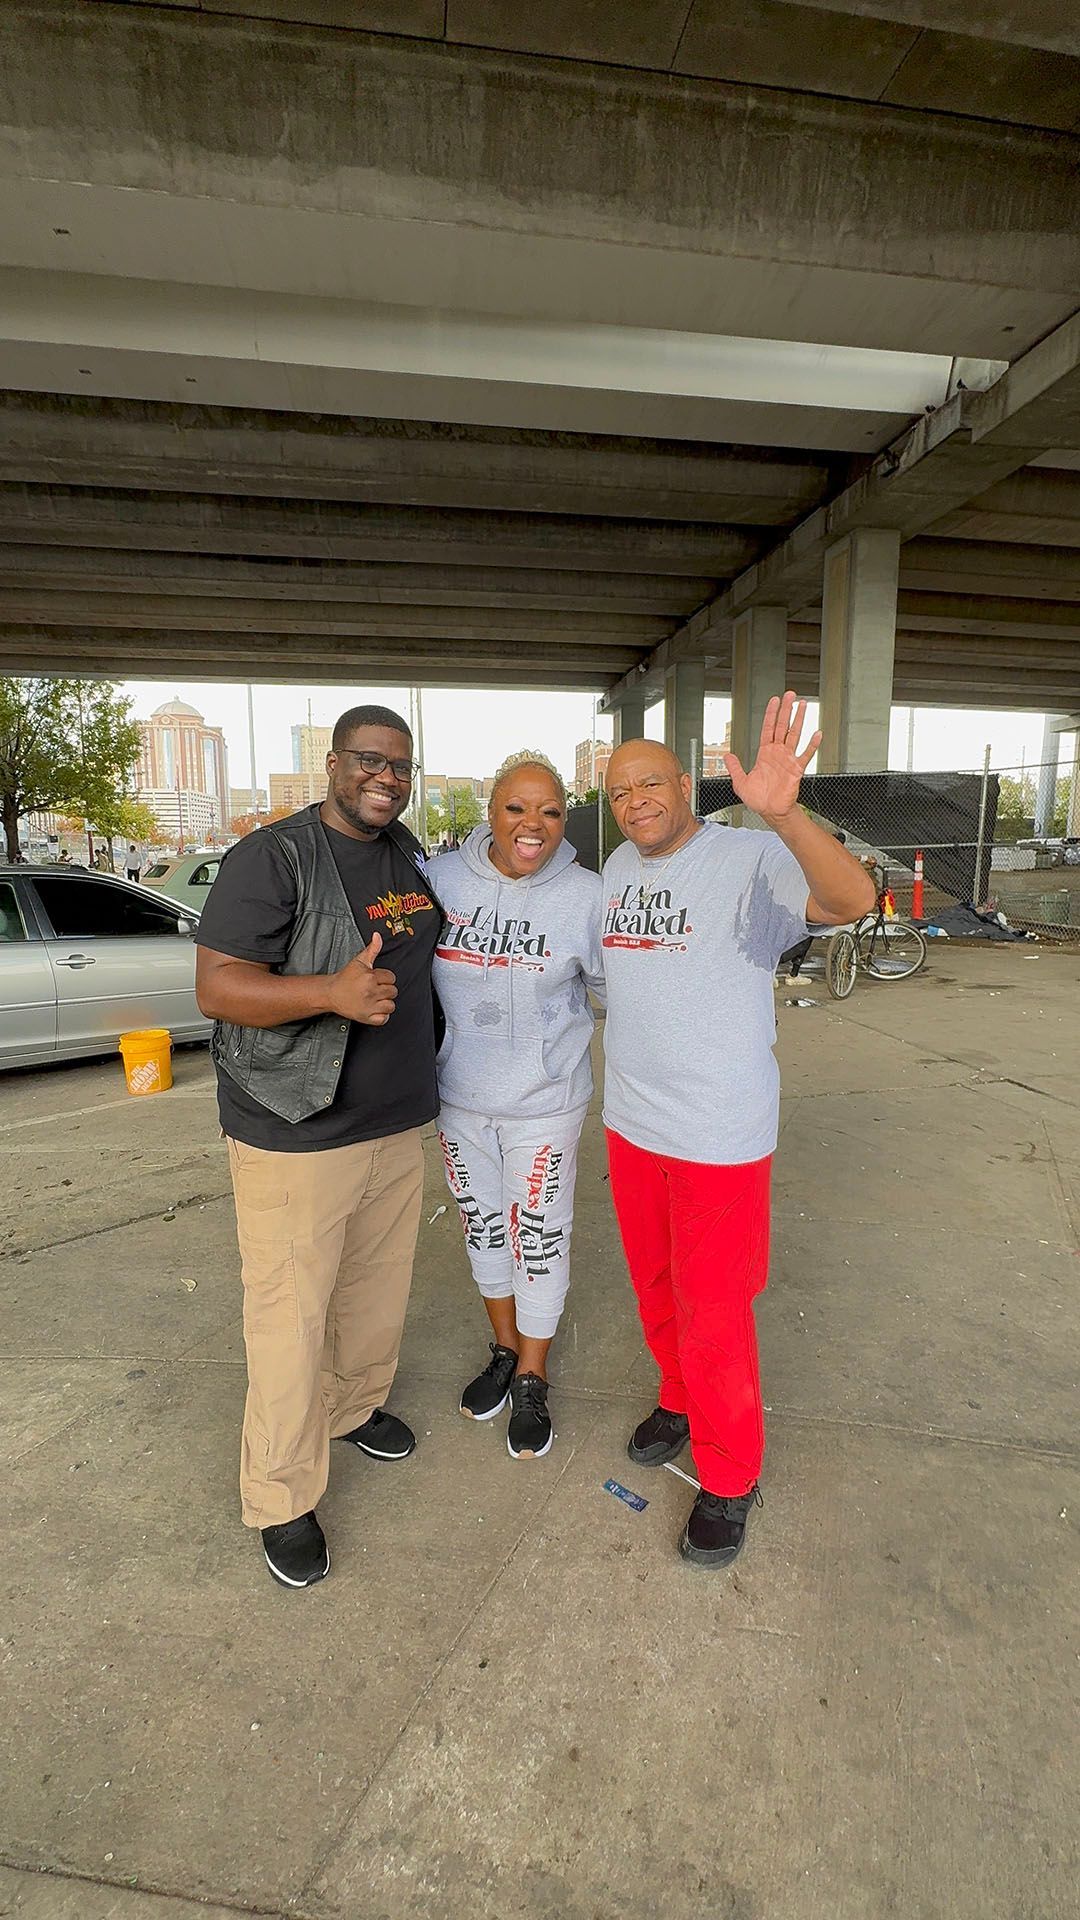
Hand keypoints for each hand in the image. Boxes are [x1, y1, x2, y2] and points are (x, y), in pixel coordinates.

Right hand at [327, 931, 397, 1025]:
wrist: (331, 993)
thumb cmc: (346, 978)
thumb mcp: (359, 961)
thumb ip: (372, 949)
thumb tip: (378, 936)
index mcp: (370, 977)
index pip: (391, 978)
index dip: (384, 978)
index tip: (376, 979)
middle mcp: (371, 992)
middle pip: (393, 991)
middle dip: (385, 990)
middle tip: (374, 989)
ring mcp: (369, 1006)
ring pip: (391, 1006)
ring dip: (385, 1003)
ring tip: (375, 999)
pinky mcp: (367, 1018)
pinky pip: (384, 1019)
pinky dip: (382, 1016)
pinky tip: (375, 1009)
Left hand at [722, 692, 821, 823]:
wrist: (770, 812)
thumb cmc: (758, 799)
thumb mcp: (740, 782)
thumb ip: (734, 768)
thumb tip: (727, 756)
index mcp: (764, 754)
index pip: (768, 729)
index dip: (770, 714)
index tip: (774, 701)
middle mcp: (777, 754)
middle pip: (782, 726)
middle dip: (786, 710)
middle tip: (790, 695)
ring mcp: (788, 760)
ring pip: (794, 735)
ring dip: (799, 720)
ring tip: (803, 705)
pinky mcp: (796, 770)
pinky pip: (805, 755)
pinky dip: (812, 745)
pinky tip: (817, 733)